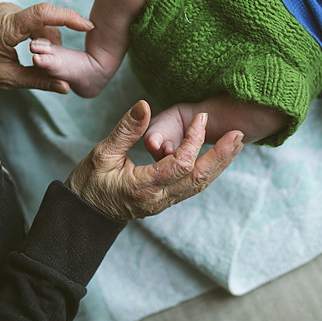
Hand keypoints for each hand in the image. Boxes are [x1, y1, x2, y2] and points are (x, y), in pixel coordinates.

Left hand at [0, 2, 93, 92]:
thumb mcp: (7, 80)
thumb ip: (38, 81)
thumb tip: (65, 86)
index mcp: (5, 28)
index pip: (43, 14)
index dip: (68, 18)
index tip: (87, 25)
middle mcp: (7, 12)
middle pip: (45, 23)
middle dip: (54, 43)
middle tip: (51, 64)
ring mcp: (7, 10)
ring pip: (40, 23)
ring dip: (46, 41)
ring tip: (35, 60)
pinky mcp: (8, 12)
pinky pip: (32, 22)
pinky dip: (37, 36)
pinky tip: (31, 51)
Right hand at [66, 100, 243, 220]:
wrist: (83, 216)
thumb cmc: (88, 184)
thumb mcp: (102, 153)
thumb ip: (126, 129)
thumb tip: (145, 104)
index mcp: (143, 186)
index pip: (180, 163)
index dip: (194, 139)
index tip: (201, 118)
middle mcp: (159, 198)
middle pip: (199, 178)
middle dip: (221, 156)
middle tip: (239, 134)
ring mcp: (164, 202)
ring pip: (199, 184)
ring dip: (219, 164)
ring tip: (236, 143)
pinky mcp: (165, 200)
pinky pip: (192, 186)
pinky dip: (207, 170)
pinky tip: (217, 157)